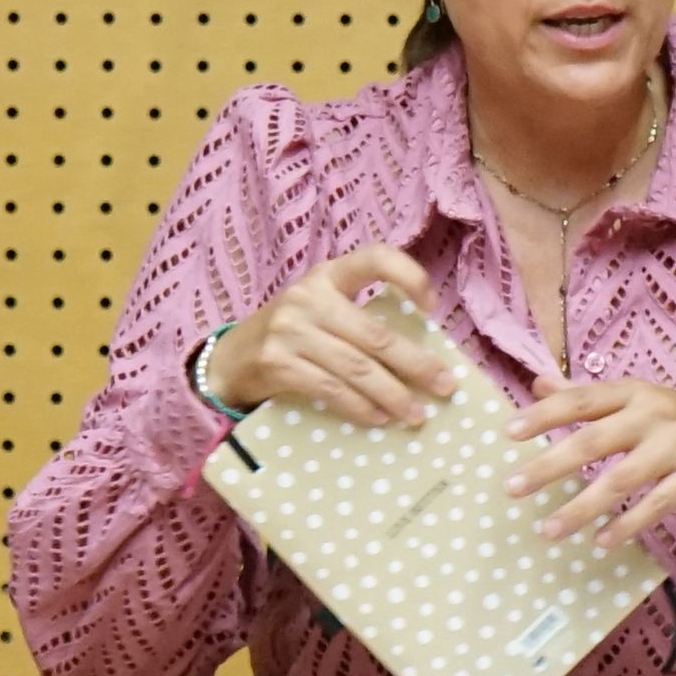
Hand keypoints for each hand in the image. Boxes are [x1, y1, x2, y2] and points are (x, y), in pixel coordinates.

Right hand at [207, 246, 457, 426]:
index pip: (375, 257)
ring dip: (393, 395)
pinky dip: (359, 407)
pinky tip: (378, 418)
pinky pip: (331, 389)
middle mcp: (309, 297)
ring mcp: (291, 330)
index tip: (432, 306)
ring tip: (416, 414)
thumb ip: (359, 319)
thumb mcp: (320, 309)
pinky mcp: (278, 363)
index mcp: (327, 274)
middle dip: (416, 364)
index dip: (409, 275)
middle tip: (445, 386)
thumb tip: (420, 355)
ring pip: (357, 368)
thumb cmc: (291, 333)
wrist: (231, 358)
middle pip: (375, 335)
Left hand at [507, 380, 675, 550]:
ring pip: (621, 479)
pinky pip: (657, 504)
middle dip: (550, 465)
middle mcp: (653, 413)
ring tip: (549, 529)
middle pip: (593, 440)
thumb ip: (587, 394)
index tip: (508, 433)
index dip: (543, 415)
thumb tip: (537, 384)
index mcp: (632, 391)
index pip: (580, 400)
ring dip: (582, 507)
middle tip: (513, 487)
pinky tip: (602, 541)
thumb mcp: (636, 398)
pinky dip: (628, 524)